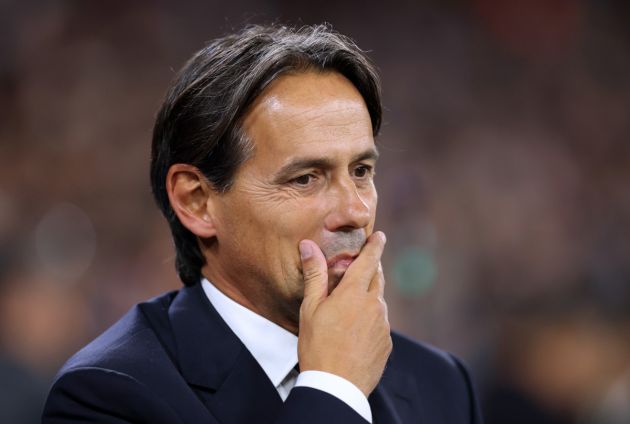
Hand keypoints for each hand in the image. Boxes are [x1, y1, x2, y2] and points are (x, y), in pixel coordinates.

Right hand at [297, 231, 391, 395]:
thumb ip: (315, 275)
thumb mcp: (311, 308)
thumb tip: (309, 245)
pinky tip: (356, 331)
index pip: (369, 261)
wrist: (337, 386)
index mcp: (354, 293)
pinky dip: (371, 320)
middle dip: (372, 269)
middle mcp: (374, 305)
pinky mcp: (386, 343)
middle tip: (363, 265)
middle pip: (376, 279)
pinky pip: (380, 323)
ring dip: (369, 297)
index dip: (375, 246)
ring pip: (378, 302)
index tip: (380, 236)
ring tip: (351, 307)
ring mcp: (383, 325)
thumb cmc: (318, 345)